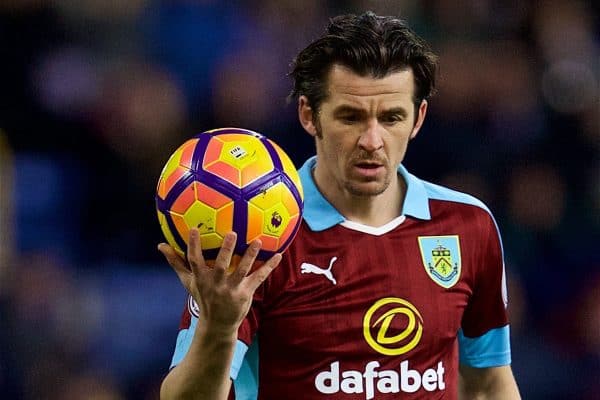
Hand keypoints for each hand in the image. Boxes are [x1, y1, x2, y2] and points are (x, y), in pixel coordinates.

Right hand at [158, 228, 281, 331]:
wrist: (218, 324)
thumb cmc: (203, 297)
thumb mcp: (189, 282)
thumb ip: (177, 263)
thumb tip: (161, 246)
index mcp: (202, 279)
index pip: (195, 261)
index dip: (193, 245)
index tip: (194, 229)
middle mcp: (217, 284)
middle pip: (221, 265)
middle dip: (226, 250)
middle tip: (232, 233)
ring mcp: (232, 289)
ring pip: (243, 271)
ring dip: (250, 256)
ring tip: (257, 241)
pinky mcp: (246, 293)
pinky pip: (259, 278)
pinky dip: (269, 266)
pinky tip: (278, 254)